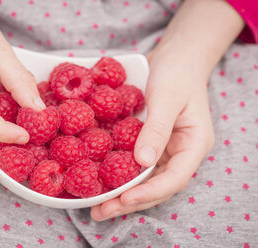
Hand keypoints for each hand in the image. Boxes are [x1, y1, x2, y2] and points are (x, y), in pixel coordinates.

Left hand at [90, 0, 243, 220]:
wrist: (174, 58)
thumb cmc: (176, 73)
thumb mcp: (167, 97)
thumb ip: (157, 129)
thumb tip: (142, 162)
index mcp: (193, 145)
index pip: (174, 178)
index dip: (150, 192)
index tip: (124, 199)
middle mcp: (178, 153)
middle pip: (156, 185)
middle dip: (130, 201)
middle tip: (101, 212)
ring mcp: (162, 150)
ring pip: (142, 179)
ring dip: (120, 193)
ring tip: (96, 207)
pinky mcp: (146, 143)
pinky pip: (132, 164)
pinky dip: (116, 175)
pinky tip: (97, 181)